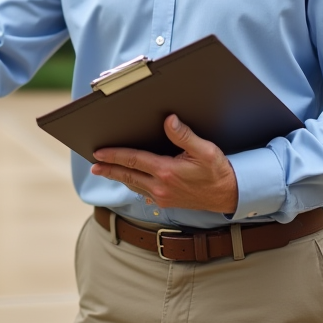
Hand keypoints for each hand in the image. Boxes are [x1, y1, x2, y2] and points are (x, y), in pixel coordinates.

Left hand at [90, 115, 238, 212]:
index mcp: (167, 172)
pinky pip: (143, 193)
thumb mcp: (204, 150)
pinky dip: (133, 185)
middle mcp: (161, 187)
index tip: (98, 153)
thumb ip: (184, 135)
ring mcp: (163, 197)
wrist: (229, 195)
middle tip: (93, 166)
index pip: (133, 161)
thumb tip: (168, 120)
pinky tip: (129, 181)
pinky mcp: (167, 202)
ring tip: (105, 171)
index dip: (114, 156)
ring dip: (118, 178)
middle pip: (127, 176)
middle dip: (109, 169)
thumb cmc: (218, 171)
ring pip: (133, 185)